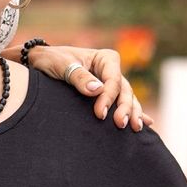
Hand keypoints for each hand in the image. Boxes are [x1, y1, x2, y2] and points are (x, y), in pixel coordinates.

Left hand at [4, 44, 152, 130]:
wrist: (40, 62)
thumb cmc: (51, 60)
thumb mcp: (62, 65)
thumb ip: (79, 77)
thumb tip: (98, 90)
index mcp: (105, 58)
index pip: (113, 80)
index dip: (109, 97)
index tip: (99, 113)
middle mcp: (112, 70)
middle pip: (124, 90)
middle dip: (125, 108)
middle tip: (120, 124)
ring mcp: (111, 82)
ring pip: (127, 98)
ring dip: (132, 113)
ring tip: (135, 128)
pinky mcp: (107, 94)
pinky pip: (122, 103)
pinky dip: (134, 112)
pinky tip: (146, 123)